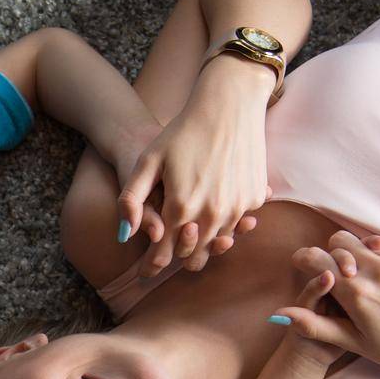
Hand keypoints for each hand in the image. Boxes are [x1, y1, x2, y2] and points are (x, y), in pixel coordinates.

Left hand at [117, 59, 270, 275]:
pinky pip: (238, 223)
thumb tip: (124, 235)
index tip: (144, 274)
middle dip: (178, 257)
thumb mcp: (148, 161)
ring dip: (204, 243)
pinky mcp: (255, 198)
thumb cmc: (182, 131)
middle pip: (192, 257)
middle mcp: (212, 215)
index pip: (162, 256)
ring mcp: (237, 208)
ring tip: (192, 231)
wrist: (230, 104)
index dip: (151, 268)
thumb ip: (131, 199)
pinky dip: (227, 222)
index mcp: (181, 209)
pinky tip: (217, 207)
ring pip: (217, 244)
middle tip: (168, 251)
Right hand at [272, 230, 379, 378]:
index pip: (317, 259)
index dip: (305, 260)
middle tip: (340, 275)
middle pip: (340, 241)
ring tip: (372, 282)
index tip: (304, 264)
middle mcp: (378, 270)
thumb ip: (315, 325)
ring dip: (363, 256)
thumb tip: (279, 316)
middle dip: (334, 253)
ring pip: (368, 243)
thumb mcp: (355, 342)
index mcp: (356, 293)